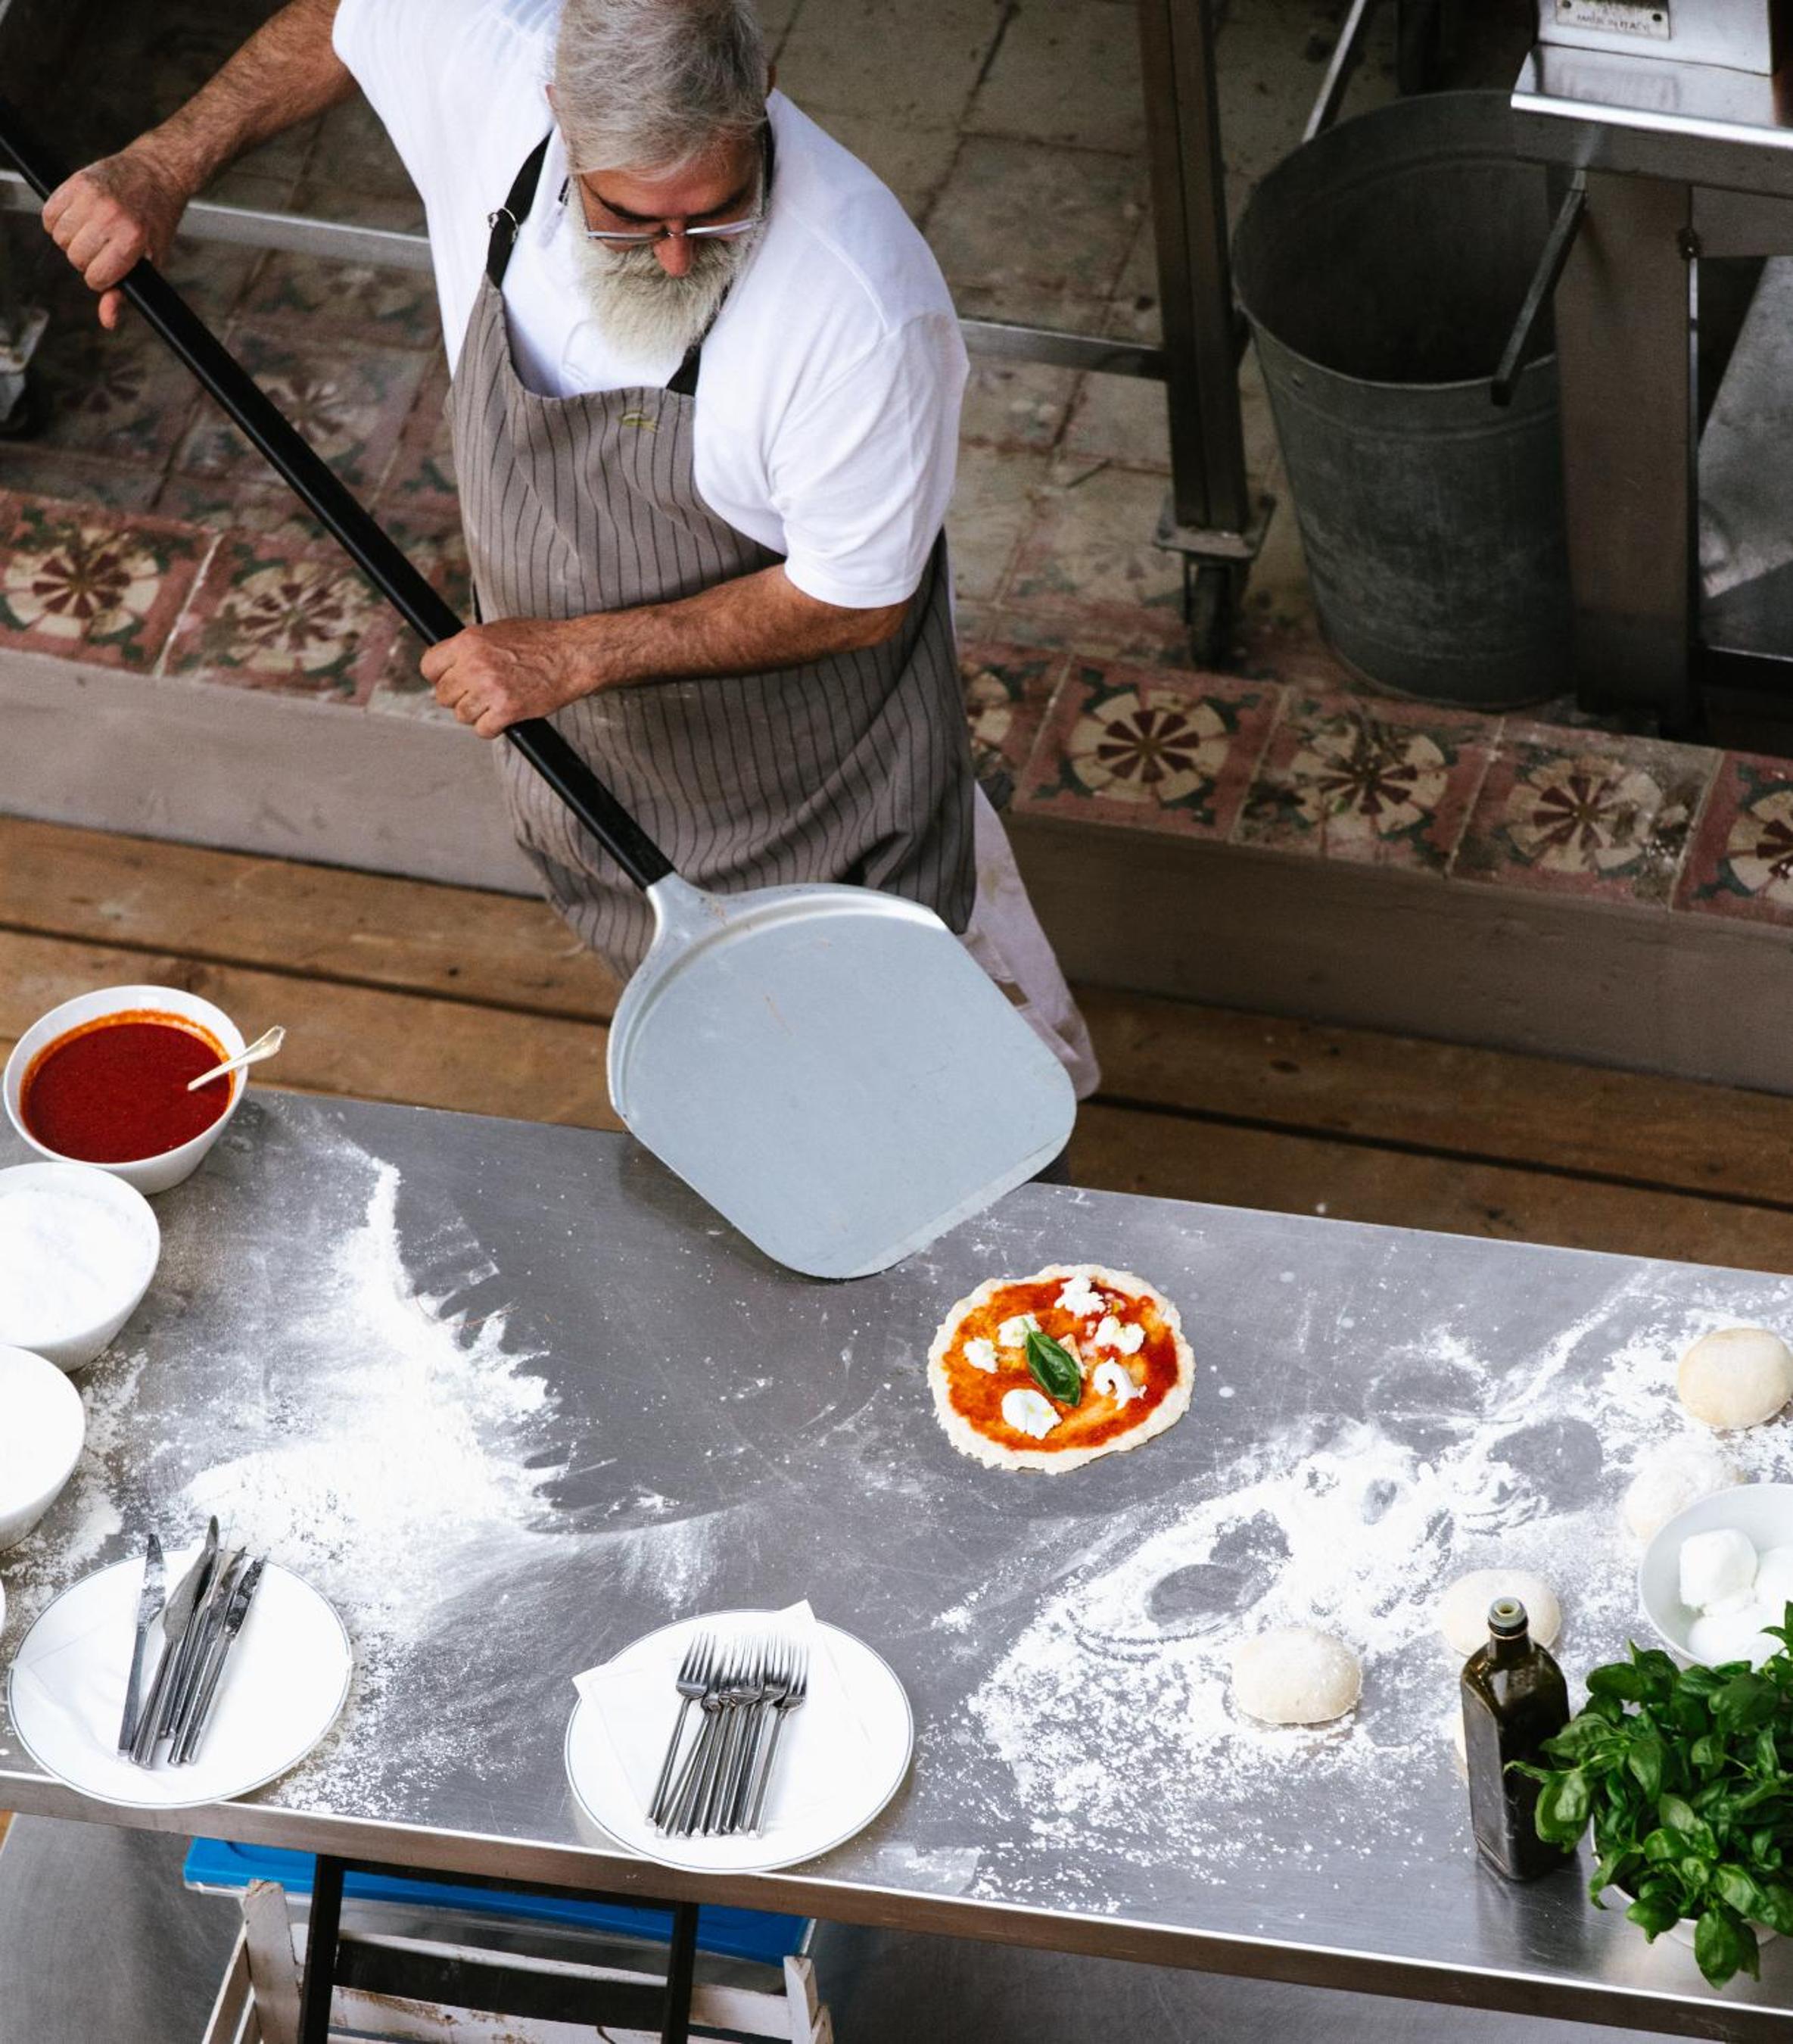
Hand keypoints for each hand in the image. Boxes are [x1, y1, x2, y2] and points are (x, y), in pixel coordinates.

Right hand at [42, 146, 191, 329]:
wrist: (156, 174)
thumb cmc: (156, 222)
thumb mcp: (152, 261)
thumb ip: (126, 292)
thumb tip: (108, 321)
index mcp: (132, 239)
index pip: (95, 278)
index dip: (100, 279)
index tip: (109, 270)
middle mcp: (110, 217)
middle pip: (75, 257)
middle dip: (86, 259)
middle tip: (102, 248)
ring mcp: (91, 197)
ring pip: (59, 237)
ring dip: (70, 240)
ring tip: (90, 232)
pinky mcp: (76, 181)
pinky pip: (49, 214)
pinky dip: (56, 221)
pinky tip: (76, 219)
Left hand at [419, 618, 596, 737]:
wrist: (572, 654)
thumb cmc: (541, 640)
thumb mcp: (498, 630)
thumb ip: (471, 646)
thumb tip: (451, 661)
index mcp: (469, 641)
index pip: (429, 667)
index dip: (438, 677)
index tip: (449, 681)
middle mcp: (475, 664)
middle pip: (443, 695)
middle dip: (459, 697)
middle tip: (478, 695)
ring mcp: (490, 688)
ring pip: (461, 715)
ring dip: (476, 714)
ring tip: (494, 705)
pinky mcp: (507, 710)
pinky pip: (482, 730)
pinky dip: (491, 728)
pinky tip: (503, 718)